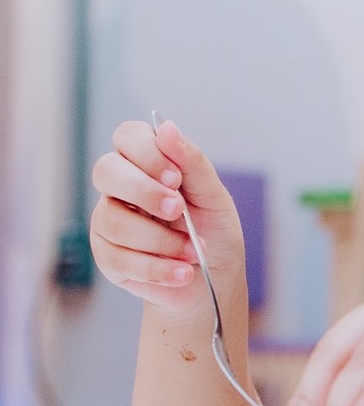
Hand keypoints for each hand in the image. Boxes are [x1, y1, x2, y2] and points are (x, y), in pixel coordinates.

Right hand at [90, 119, 245, 314]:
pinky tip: (182, 272)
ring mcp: (109, 221)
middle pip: (106, 171)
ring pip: (113, 220)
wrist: (214, 276)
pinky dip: (157, 268)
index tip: (176, 178)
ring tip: (193, 251)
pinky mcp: (107, 257)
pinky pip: (119, 259)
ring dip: (160, 239)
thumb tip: (167, 128)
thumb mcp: (213, 195)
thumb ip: (192, 163)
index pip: (128, 136)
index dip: (147, 153)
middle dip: (144, 192)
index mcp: (146, 162)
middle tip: (178, 210)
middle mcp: (120, 187)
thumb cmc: (212, 229)